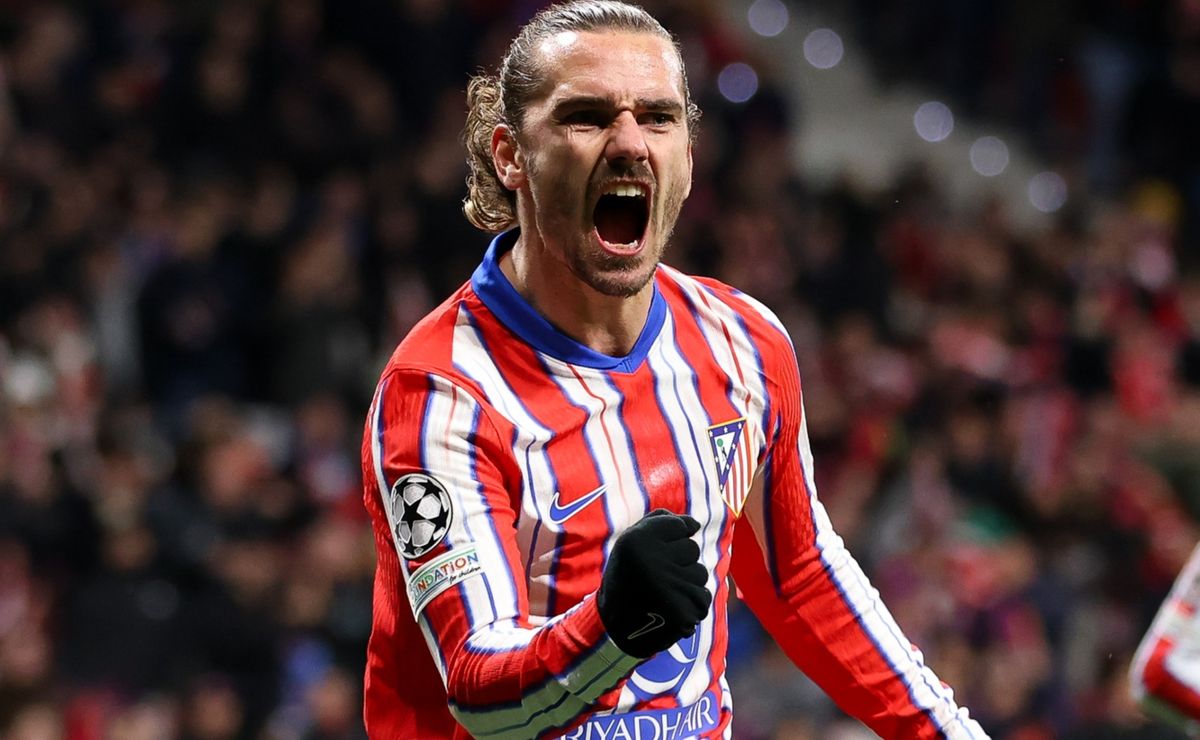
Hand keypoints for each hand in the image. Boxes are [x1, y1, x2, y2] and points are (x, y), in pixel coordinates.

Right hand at [597, 509, 711, 657]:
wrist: (612, 627)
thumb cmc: (626, 576)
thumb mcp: (629, 541)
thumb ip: (658, 522)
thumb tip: (694, 524)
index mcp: (637, 540)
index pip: (681, 525)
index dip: (674, 537)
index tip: (658, 550)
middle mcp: (653, 561)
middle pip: (692, 548)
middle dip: (680, 560)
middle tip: (657, 575)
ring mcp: (670, 588)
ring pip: (700, 573)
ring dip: (686, 582)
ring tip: (662, 593)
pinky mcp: (683, 613)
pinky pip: (702, 597)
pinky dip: (690, 603)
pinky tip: (670, 608)